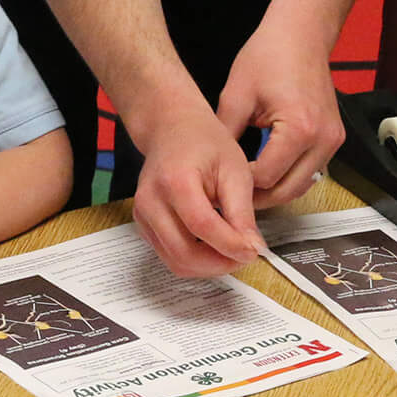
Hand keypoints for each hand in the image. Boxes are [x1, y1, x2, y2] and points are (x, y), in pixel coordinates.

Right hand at [130, 109, 264, 276]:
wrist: (173, 130)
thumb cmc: (205, 144)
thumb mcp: (235, 170)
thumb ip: (242, 212)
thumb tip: (251, 248)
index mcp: (175, 180)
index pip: (202, 226)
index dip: (230, 245)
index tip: (254, 251)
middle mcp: (151, 201)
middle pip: (183, 253)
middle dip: (219, 263)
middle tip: (246, 255)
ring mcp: (142, 215)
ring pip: (175, 262)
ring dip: (207, 266)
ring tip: (233, 252)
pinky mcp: (143, 225)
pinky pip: (168, 256)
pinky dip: (194, 260)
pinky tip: (214, 246)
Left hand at [216, 11, 342, 208]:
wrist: (302, 32)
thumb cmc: (270, 55)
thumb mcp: (235, 95)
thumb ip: (225, 136)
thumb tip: (212, 169)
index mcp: (299, 130)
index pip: (266, 178)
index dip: (240, 186)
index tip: (220, 185)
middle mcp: (322, 139)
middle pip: (288, 190)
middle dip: (258, 197)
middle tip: (230, 197)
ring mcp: (333, 139)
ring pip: (302, 185)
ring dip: (275, 189)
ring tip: (245, 186)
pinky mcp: (334, 137)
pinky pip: (311, 170)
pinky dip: (289, 175)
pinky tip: (265, 169)